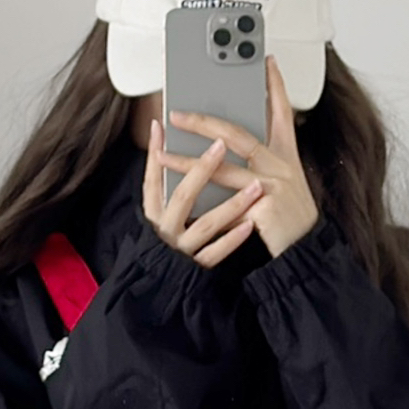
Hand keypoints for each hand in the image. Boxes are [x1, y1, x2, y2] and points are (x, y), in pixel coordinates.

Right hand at [141, 102, 264, 266]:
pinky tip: (250, 224)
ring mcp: (181, 248)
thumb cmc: (168, 236)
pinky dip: (232, 239)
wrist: (166, 282)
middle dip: (201, 169)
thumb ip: (162, 176)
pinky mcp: (196, 268)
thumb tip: (159, 129)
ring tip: (256, 187)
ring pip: (205, 224)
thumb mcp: (159, 209)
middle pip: (182, 196)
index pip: (152, 180)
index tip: (166, 125)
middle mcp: (165, 228)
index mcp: (154, 212)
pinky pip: (215, 253)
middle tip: (221, 145)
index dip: (157, 154)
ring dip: (231, 205)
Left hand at [162, 56, 319, 261]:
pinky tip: (179, 197)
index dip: (276, 85)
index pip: (283, 112)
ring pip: (222, 168)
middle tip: (177, 114)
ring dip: (187, 162)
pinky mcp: (265, 206)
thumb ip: (258, 168)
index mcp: (286, 157)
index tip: (267, 62)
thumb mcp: (282, 188)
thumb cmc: (288, 223)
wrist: (303, 257)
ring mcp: (273, 185)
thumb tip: (222, 149)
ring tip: (162, 156)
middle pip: (237, 134)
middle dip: (204, 122)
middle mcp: (281, 167)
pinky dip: (200, 200)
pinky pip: (223, 201)